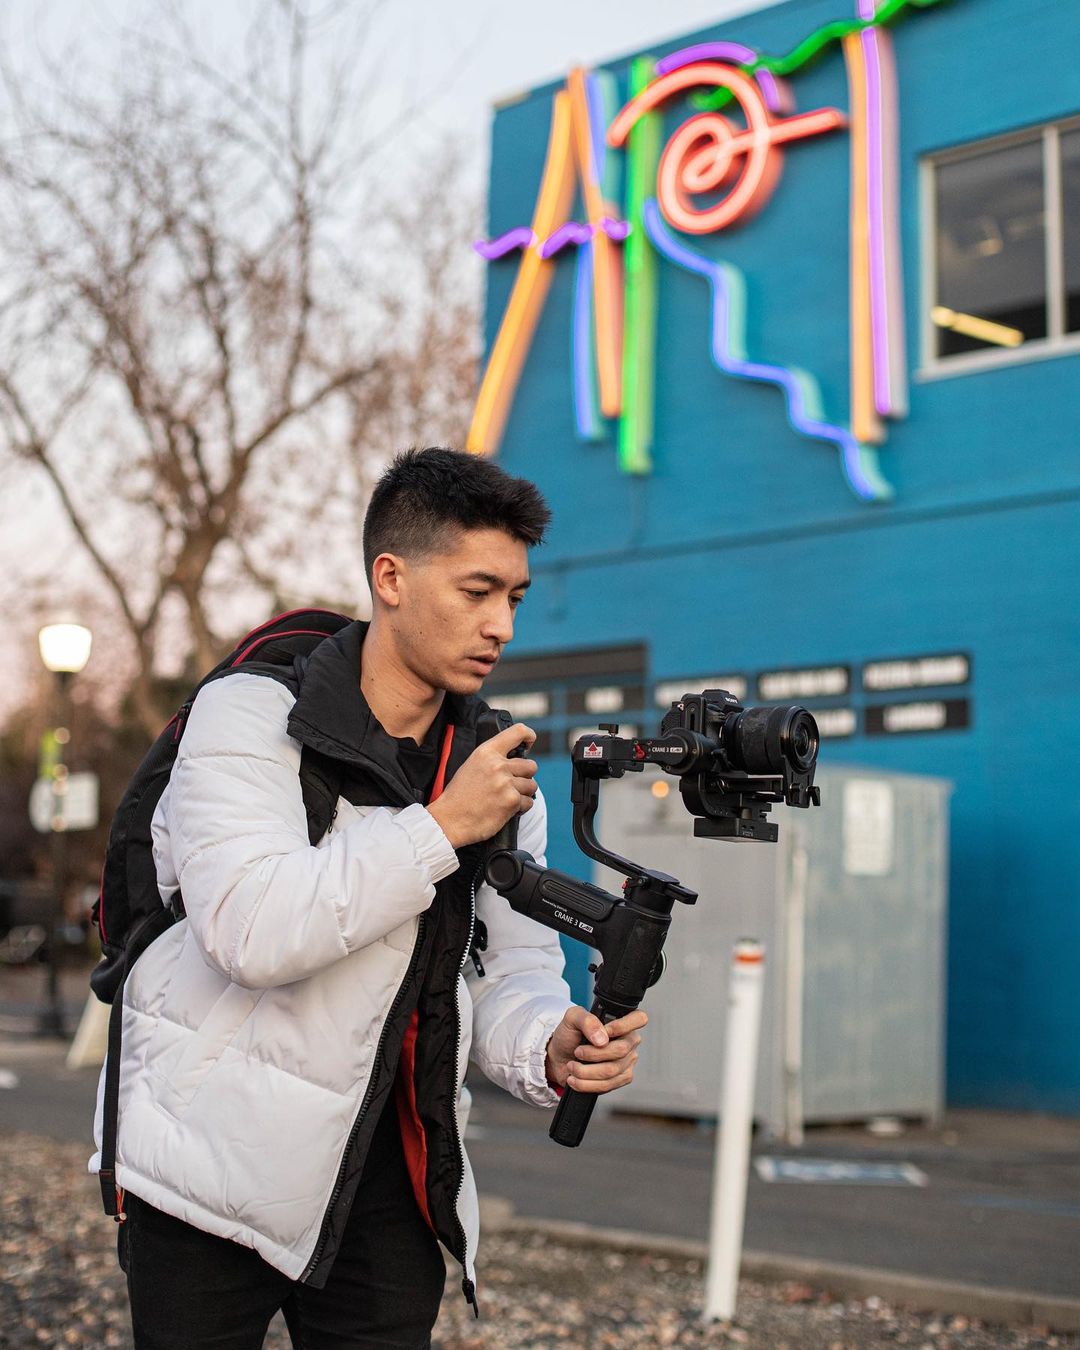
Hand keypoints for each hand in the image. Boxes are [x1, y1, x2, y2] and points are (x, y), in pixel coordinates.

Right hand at [428, 723, 537, 848]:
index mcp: (486, 752)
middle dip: (525, 776)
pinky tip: (505, 808)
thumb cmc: (459, 795)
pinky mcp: (511, 801)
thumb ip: (492, 758)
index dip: (528, 736)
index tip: (529, 742)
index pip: (517, 732)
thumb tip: (514, 758)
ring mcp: (506, 783)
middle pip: (531, 765)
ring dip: (523, 793)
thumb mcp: (471, 765)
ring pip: (532, 785)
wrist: (449, 820)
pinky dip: (520, 807)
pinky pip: (528, 802)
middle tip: (512, 783)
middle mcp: (497, 765)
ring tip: (506, 797)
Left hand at [544, 1006, 646, 1094]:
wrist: (560, 1057)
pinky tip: (575, 1078)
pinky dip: (586, 1084)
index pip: (639, 1019)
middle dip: (593, 1053)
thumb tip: (602, 1039)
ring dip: (585, 1071)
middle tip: (577, 1051)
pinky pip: (607, 1085)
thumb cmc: (569, 1035)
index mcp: (622, 1022)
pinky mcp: (619, 1080)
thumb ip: (587, 1020)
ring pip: (612, 1070)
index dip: (622, 1026)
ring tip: (572, 1066)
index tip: (602, 1032)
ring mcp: (626, 1062)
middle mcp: (628, 1042)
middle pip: (621, 1050)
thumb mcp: (572, 1019)